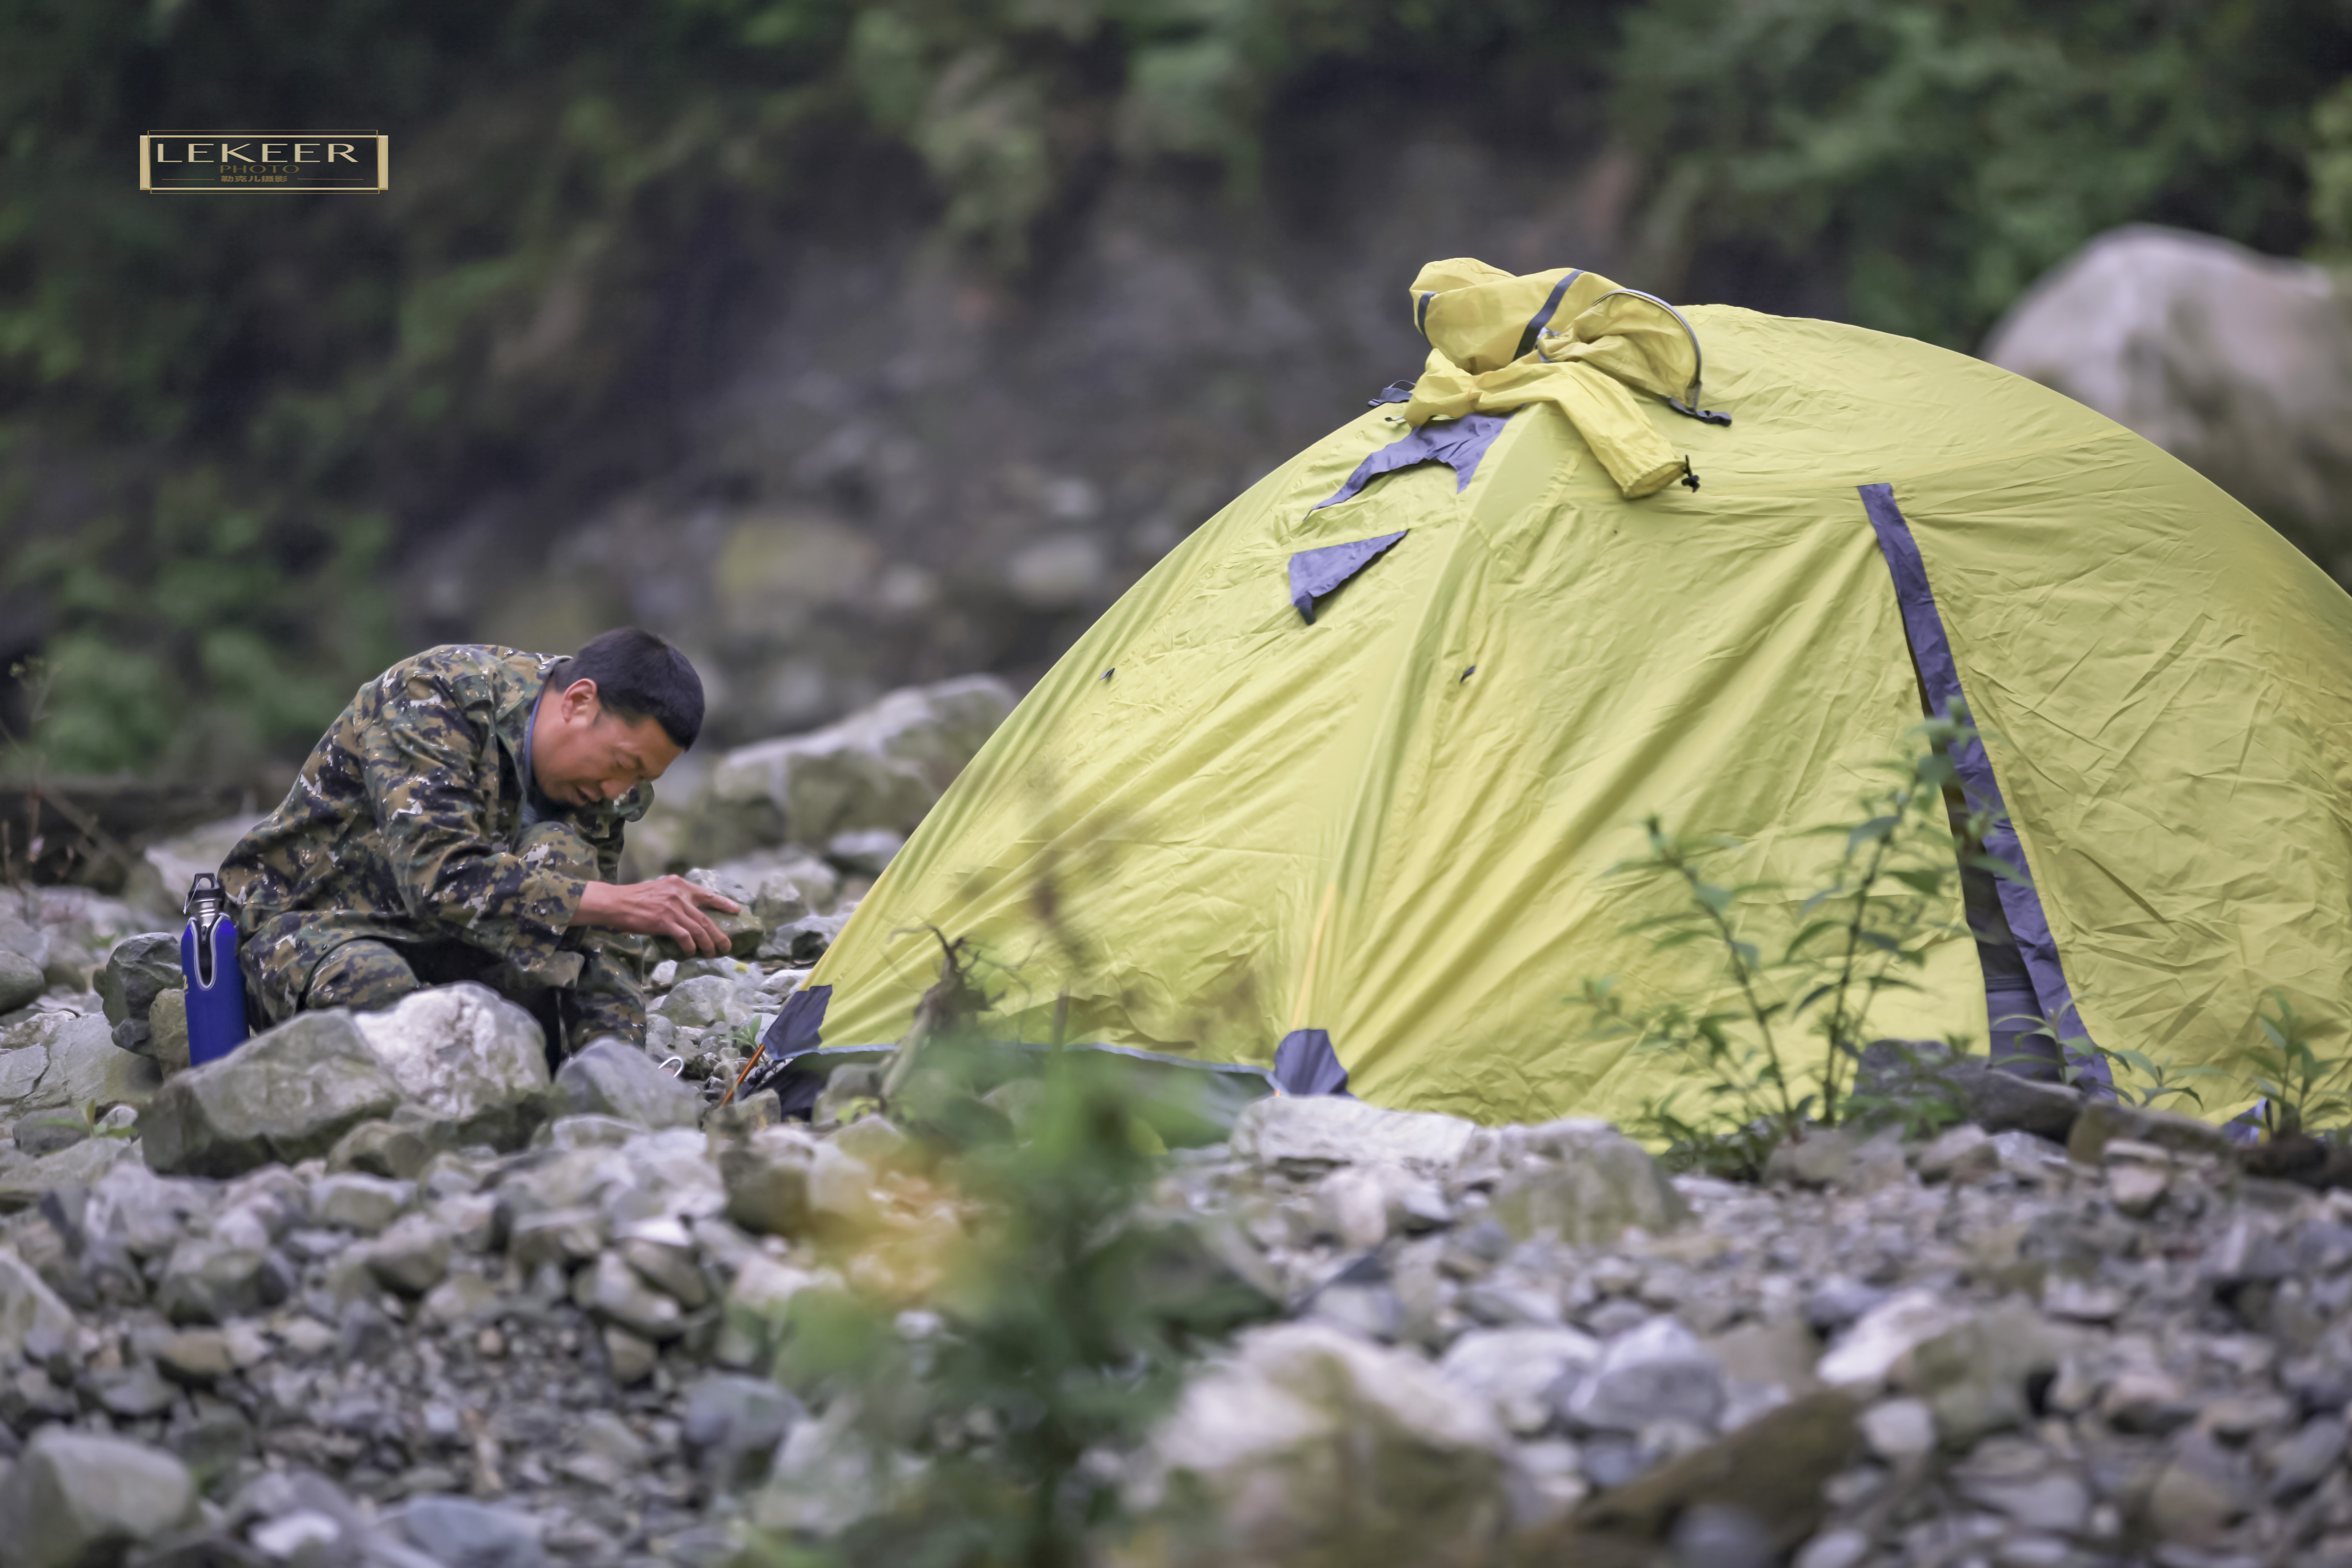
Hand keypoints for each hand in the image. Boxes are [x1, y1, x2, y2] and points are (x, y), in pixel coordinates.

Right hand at [575, 877, 741, 955]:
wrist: (614, 902)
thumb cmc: (633, 900)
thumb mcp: (658, 891)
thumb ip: (674, 898)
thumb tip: (687, 915)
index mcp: (679, 885)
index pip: (707, 894)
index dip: (724, 903)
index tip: (737, 910)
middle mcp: (679, 894)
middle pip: (706, 917)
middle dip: (719, 934)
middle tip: (727, 945)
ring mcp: (672, 908)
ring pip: (699, 929)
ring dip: (709, 944)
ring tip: (714, 953)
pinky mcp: (664, 921)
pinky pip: (684, 937)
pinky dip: (690, 947)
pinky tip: (691, 953)